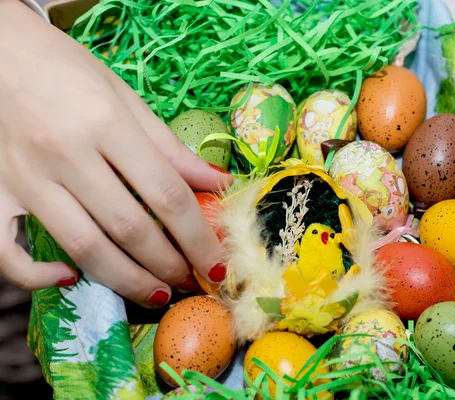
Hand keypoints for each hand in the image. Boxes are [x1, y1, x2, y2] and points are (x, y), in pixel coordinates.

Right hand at [0, 1, 231, 306]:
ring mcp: (24, 179)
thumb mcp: (126, 98)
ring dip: (127, 280)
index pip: (166, 194)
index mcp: (106, 124)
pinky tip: (72, 278)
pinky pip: (7, 251)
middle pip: (129, 228)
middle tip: (191, 279)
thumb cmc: (67, 69)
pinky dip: (37, 276)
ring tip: (157, 292)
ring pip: (83, 246)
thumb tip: (217, 184)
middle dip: (169, 264)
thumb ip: (170, 147)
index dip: (198, 236)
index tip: (216, 264)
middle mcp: (65, 154)